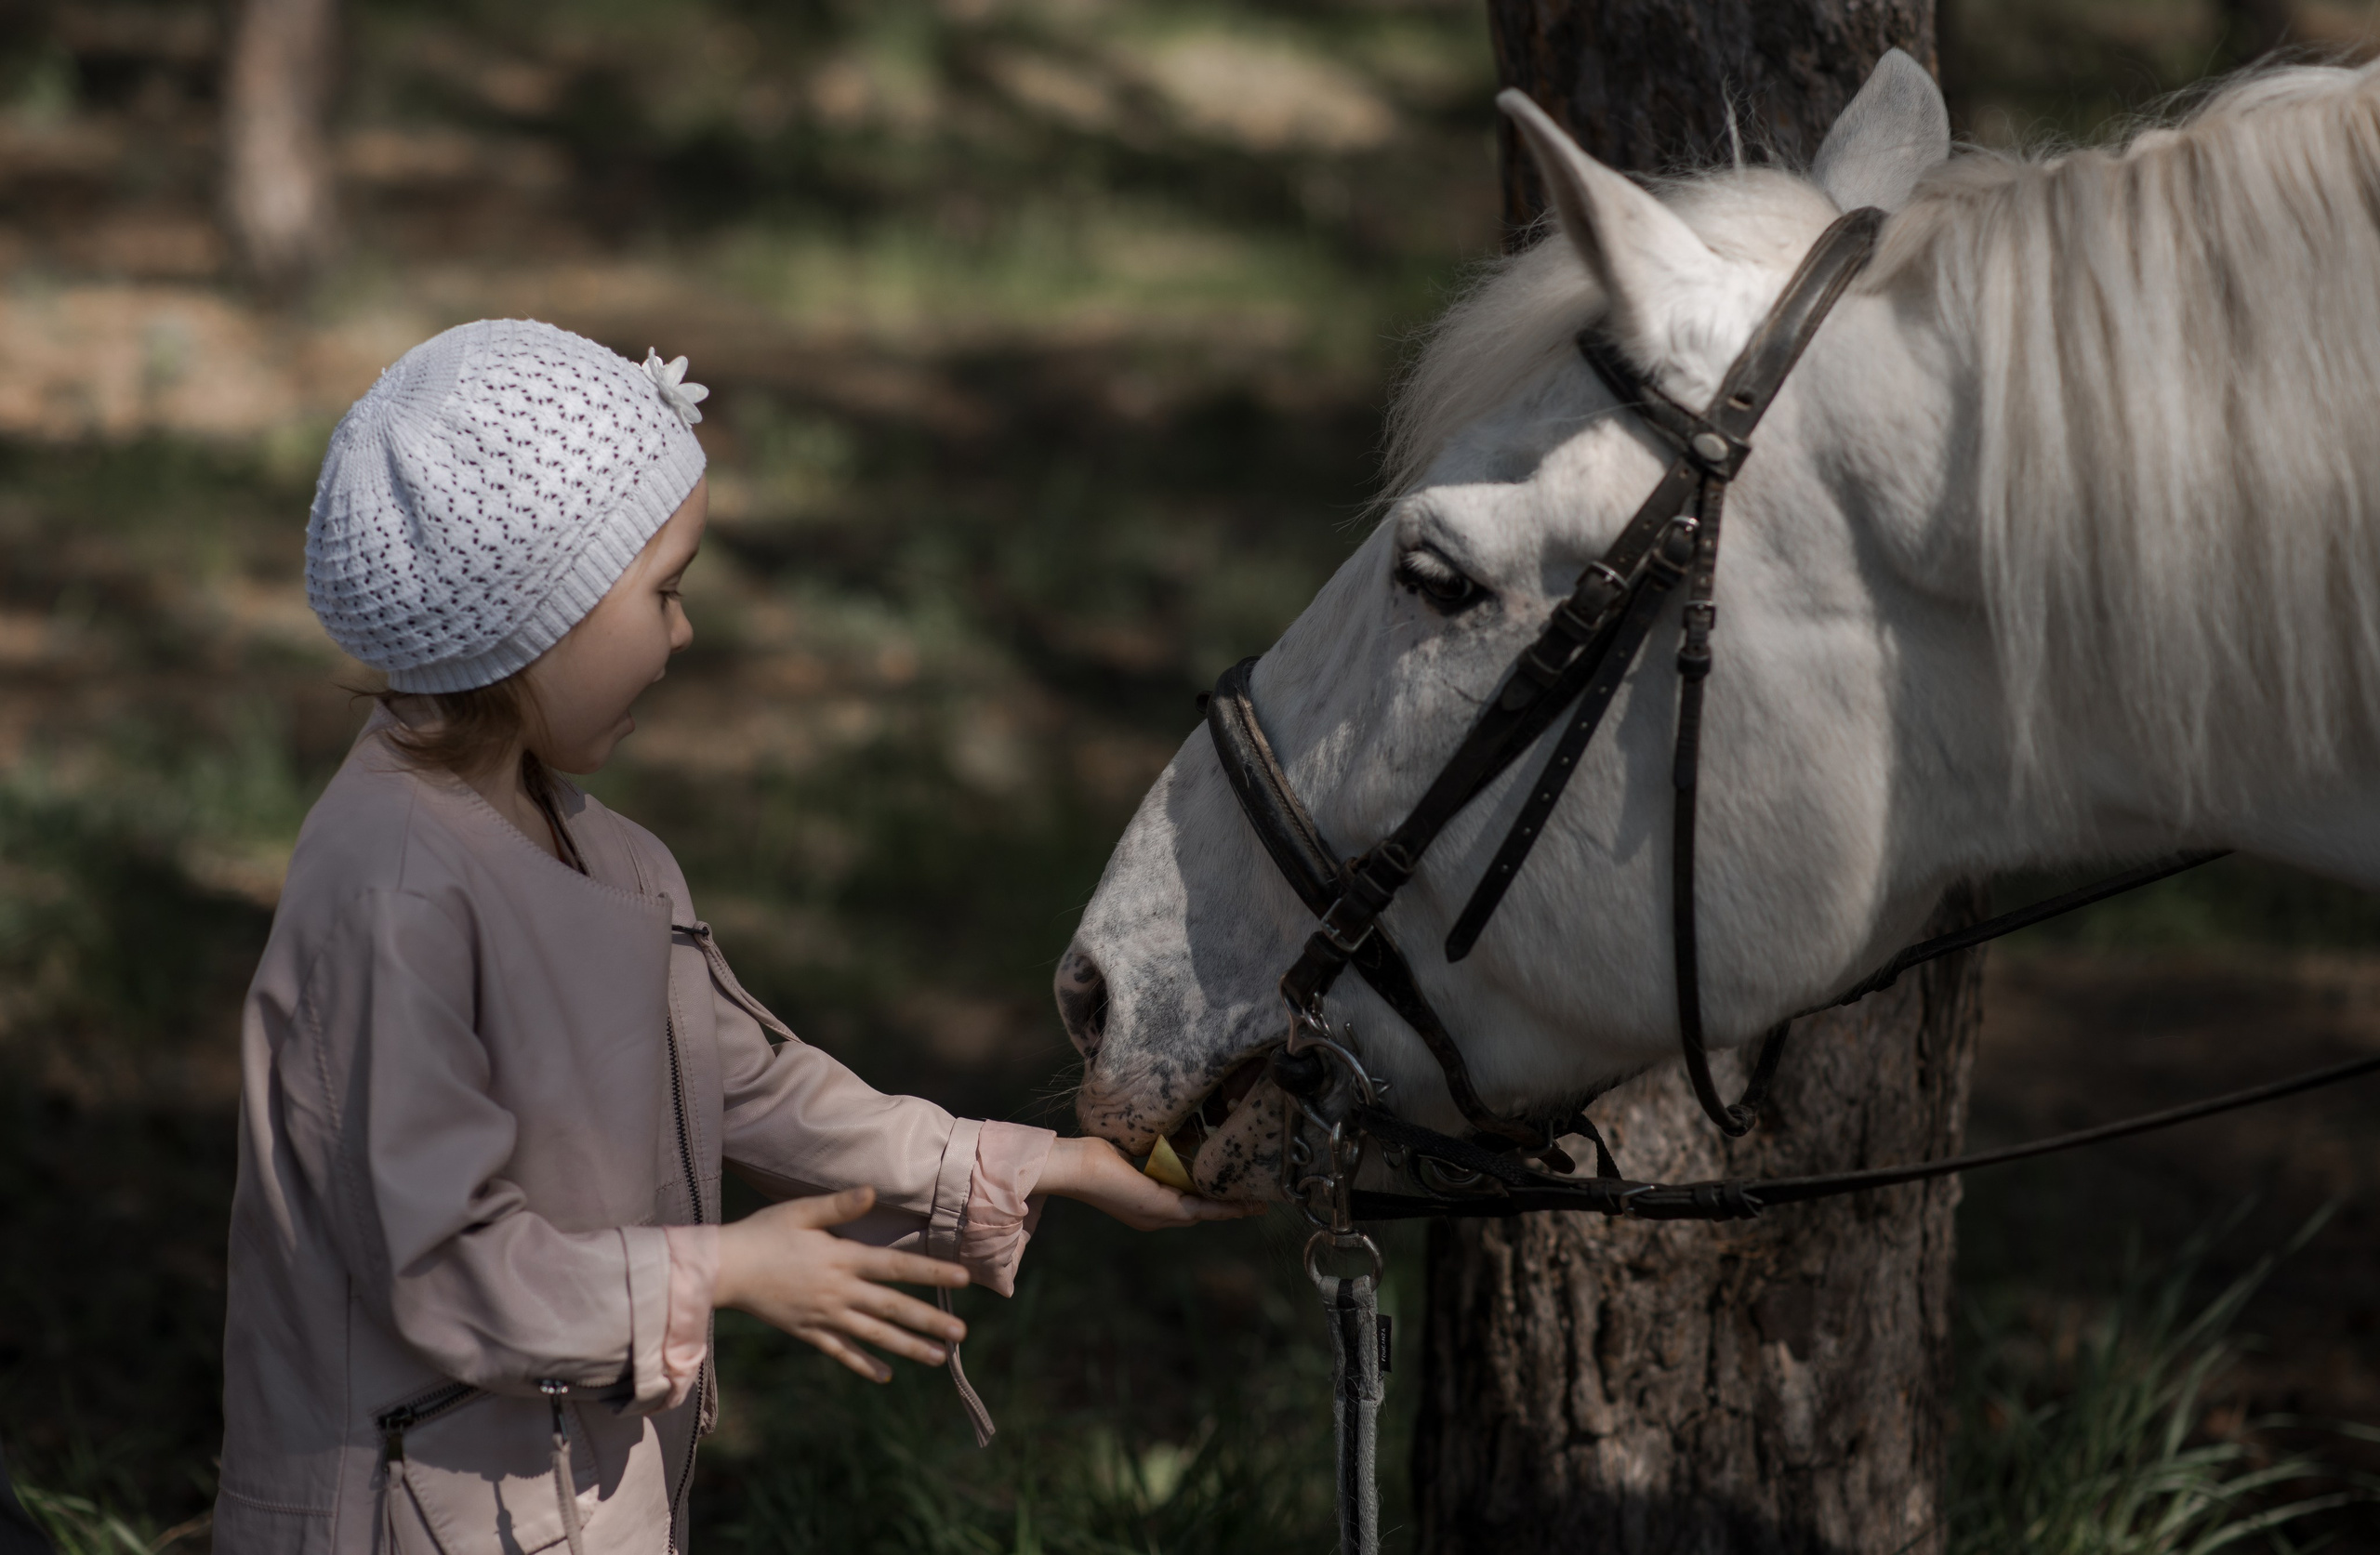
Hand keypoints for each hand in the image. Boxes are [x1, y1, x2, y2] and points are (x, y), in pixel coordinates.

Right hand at [713, 1187, 970, 1382]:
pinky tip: (884, 1375)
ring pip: (874, 1335)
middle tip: (962, 1334)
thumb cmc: (763, 1233)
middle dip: (930, 1322)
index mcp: (843, 1259)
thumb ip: (839, 1205)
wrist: (725, 1270)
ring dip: (908, 1348)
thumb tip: (872, 1192)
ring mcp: (825, 1316)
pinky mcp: (808, 1331)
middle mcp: (840, 1292)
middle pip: (894, 1308)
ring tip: (938, 1358)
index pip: (898, 1267)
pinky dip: (863, 1364)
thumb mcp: (800, 1211)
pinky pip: (841, 1351)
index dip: (932, 1272)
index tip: (964, 1279)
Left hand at [1032, 1137, 1267, 1230]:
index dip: (1213, 1198)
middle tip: (1257, 1200)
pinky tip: (1243, 1206)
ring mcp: (1156, 1215)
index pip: (1187, 1200)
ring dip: (1232, 1209)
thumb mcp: (1134, 1151)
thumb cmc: (1094, 1154)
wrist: (1076, 1165)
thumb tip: (1175, 1133)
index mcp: (1146, 1202)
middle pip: (1201, 1211)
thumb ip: (1155, 1151)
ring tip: (1257, 1204)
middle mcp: (1153, 1215)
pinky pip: (1199, 1208)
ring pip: (1204, 1212)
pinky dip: (1223, 1208)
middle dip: (1229, 1206)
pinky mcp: (1158, 1208)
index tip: (1235, 1192)